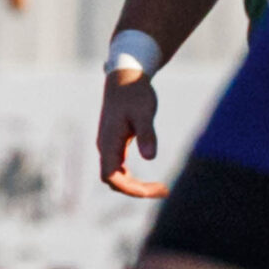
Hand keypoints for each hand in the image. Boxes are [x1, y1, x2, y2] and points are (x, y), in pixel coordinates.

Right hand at [98, 70, 167, 198]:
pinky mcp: (114, 143)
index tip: (151, 190)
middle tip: (164, 190)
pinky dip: (133, 178)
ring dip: (136, 186)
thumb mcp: (143, 113)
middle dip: (136, 190)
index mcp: (108, 142)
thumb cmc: (135, 93)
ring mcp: (108, 145)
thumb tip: (150, 158)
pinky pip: (119, 168)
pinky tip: (148, 179)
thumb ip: (147, 134)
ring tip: (160, 188)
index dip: (129, 188)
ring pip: (116, 176)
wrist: (124, 77)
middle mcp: (105, 147)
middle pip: (114, 181)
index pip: (110, 176)